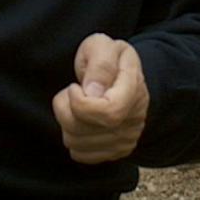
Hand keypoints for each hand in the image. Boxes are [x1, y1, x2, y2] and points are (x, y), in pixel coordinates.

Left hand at [51, 33, 149, 163]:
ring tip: (76, 103)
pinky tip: (81, 119)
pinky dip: (72, 137)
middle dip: (65, 108)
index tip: (74, 87)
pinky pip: (79, 154)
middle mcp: (135, 119)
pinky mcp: (116, 152)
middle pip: (83, 128)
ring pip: (76, 142)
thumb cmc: (109, 59)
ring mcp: (127, 139)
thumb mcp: (103, 46)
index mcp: (135, 89)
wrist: (123, 77)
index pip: (108, 112)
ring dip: (66, 121)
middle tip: (71, 92)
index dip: (81, 102)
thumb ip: (100, 63)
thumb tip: (92, 92)